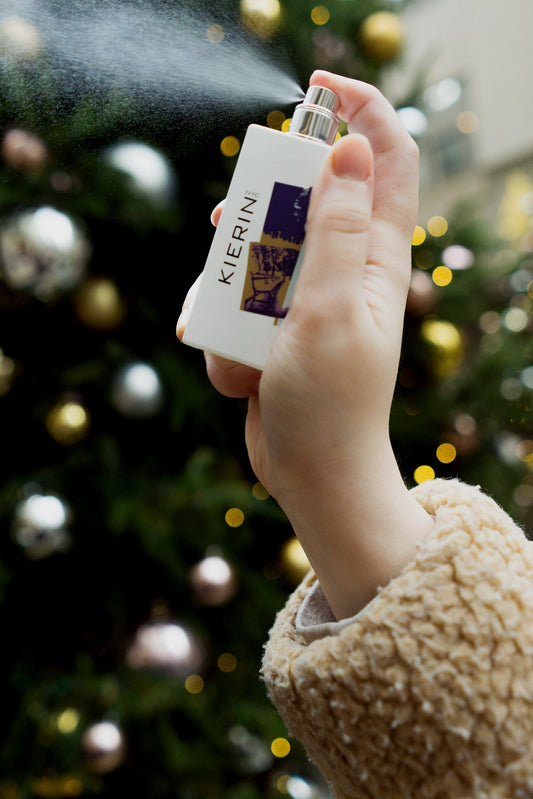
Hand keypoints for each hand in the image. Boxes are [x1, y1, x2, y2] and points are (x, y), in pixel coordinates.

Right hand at [178, 71, 432, 618]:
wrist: (309, 475)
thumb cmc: (329, 402)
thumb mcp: (329, 309)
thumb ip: (336, 229)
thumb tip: (350, 148)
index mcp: (377, 258)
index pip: (386, 159)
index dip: (360, 111)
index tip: (315, 88)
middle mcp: (345, 271)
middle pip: (303, 200)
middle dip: (262, 214)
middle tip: (235, 232)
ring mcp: (307, 300)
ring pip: (256, 254)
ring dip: (231, 290)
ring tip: (235, 334)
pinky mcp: (275, 328)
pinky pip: (237, 305)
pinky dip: (228, 337)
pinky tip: (241, 375)